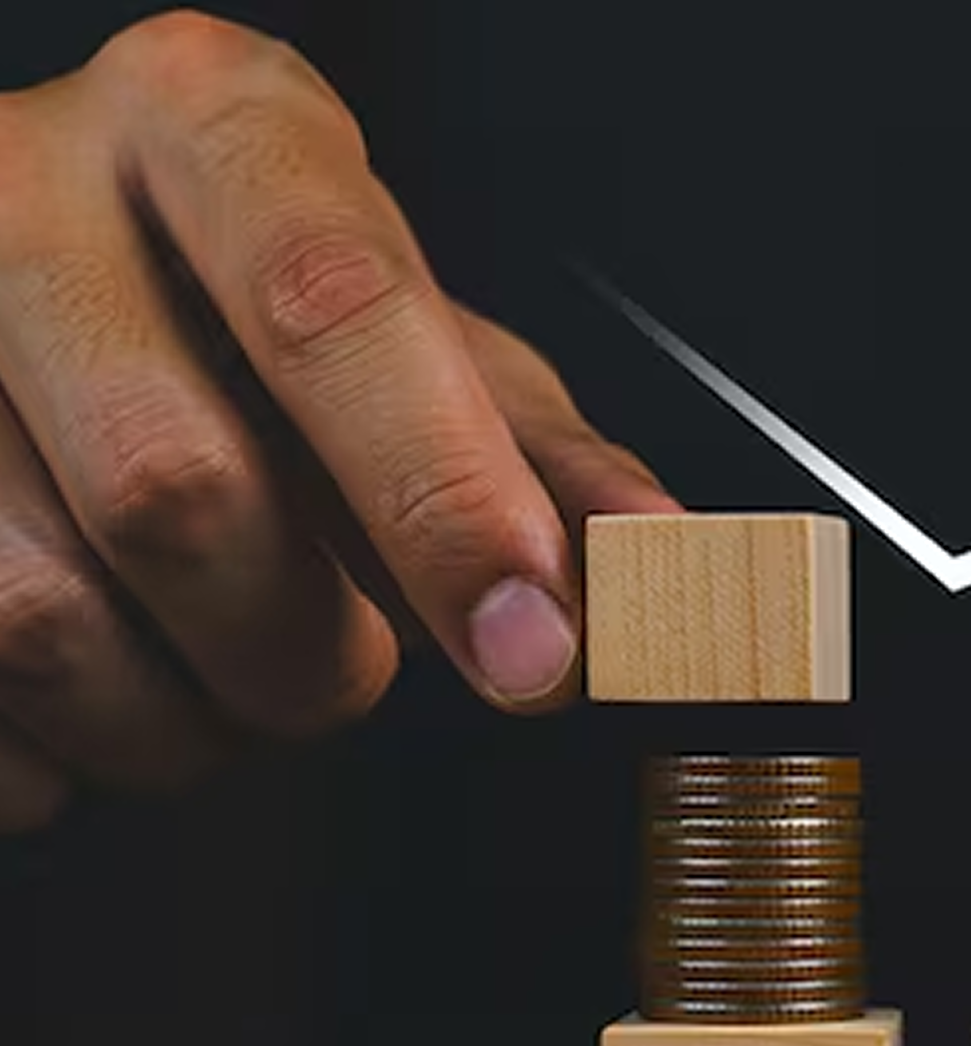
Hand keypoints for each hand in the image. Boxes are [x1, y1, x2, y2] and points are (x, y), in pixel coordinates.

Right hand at [0, 11, 675, 828]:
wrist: (46, 263)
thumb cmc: (254, 305)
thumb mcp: (420, 341)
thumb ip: (536, 451)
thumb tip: (657, 560)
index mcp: (210, 122)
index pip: (330, 307)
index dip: (444, 500)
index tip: (530, 648)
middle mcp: (24, 190)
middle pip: (176, 489)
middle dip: (303, 651)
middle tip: (342, 672)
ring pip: (42, 614)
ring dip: (178, 719)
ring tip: (223, 678)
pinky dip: (59, 748)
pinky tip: (112, 681)